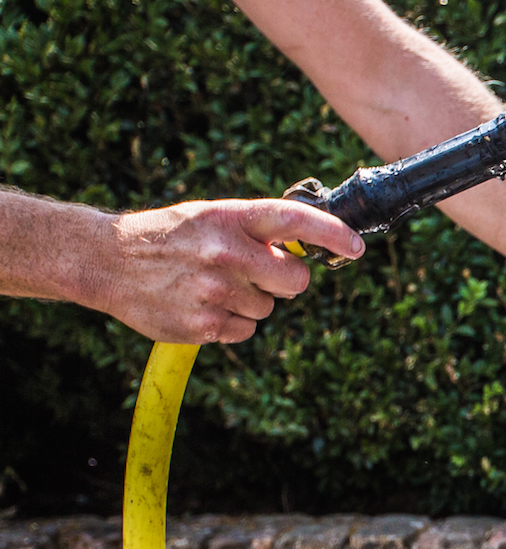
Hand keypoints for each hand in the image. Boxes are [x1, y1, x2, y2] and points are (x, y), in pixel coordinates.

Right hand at [84, 199, 363, 343]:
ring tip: (210, 285)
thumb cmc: (170, 237)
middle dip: (285, 279)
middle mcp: (226, 252)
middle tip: (256, 272)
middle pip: (295, 279)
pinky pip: (246, 330)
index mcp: (230, 218)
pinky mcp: (205, 325)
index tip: (356, 247)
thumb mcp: (211, 218)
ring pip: (268, 308)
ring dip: (249, 301)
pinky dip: (231, 323)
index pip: (294, 221)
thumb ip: (257, 232)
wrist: (107, 261)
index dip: (332, 234)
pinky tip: (201, 305)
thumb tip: (308, 251)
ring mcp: (216, 291)